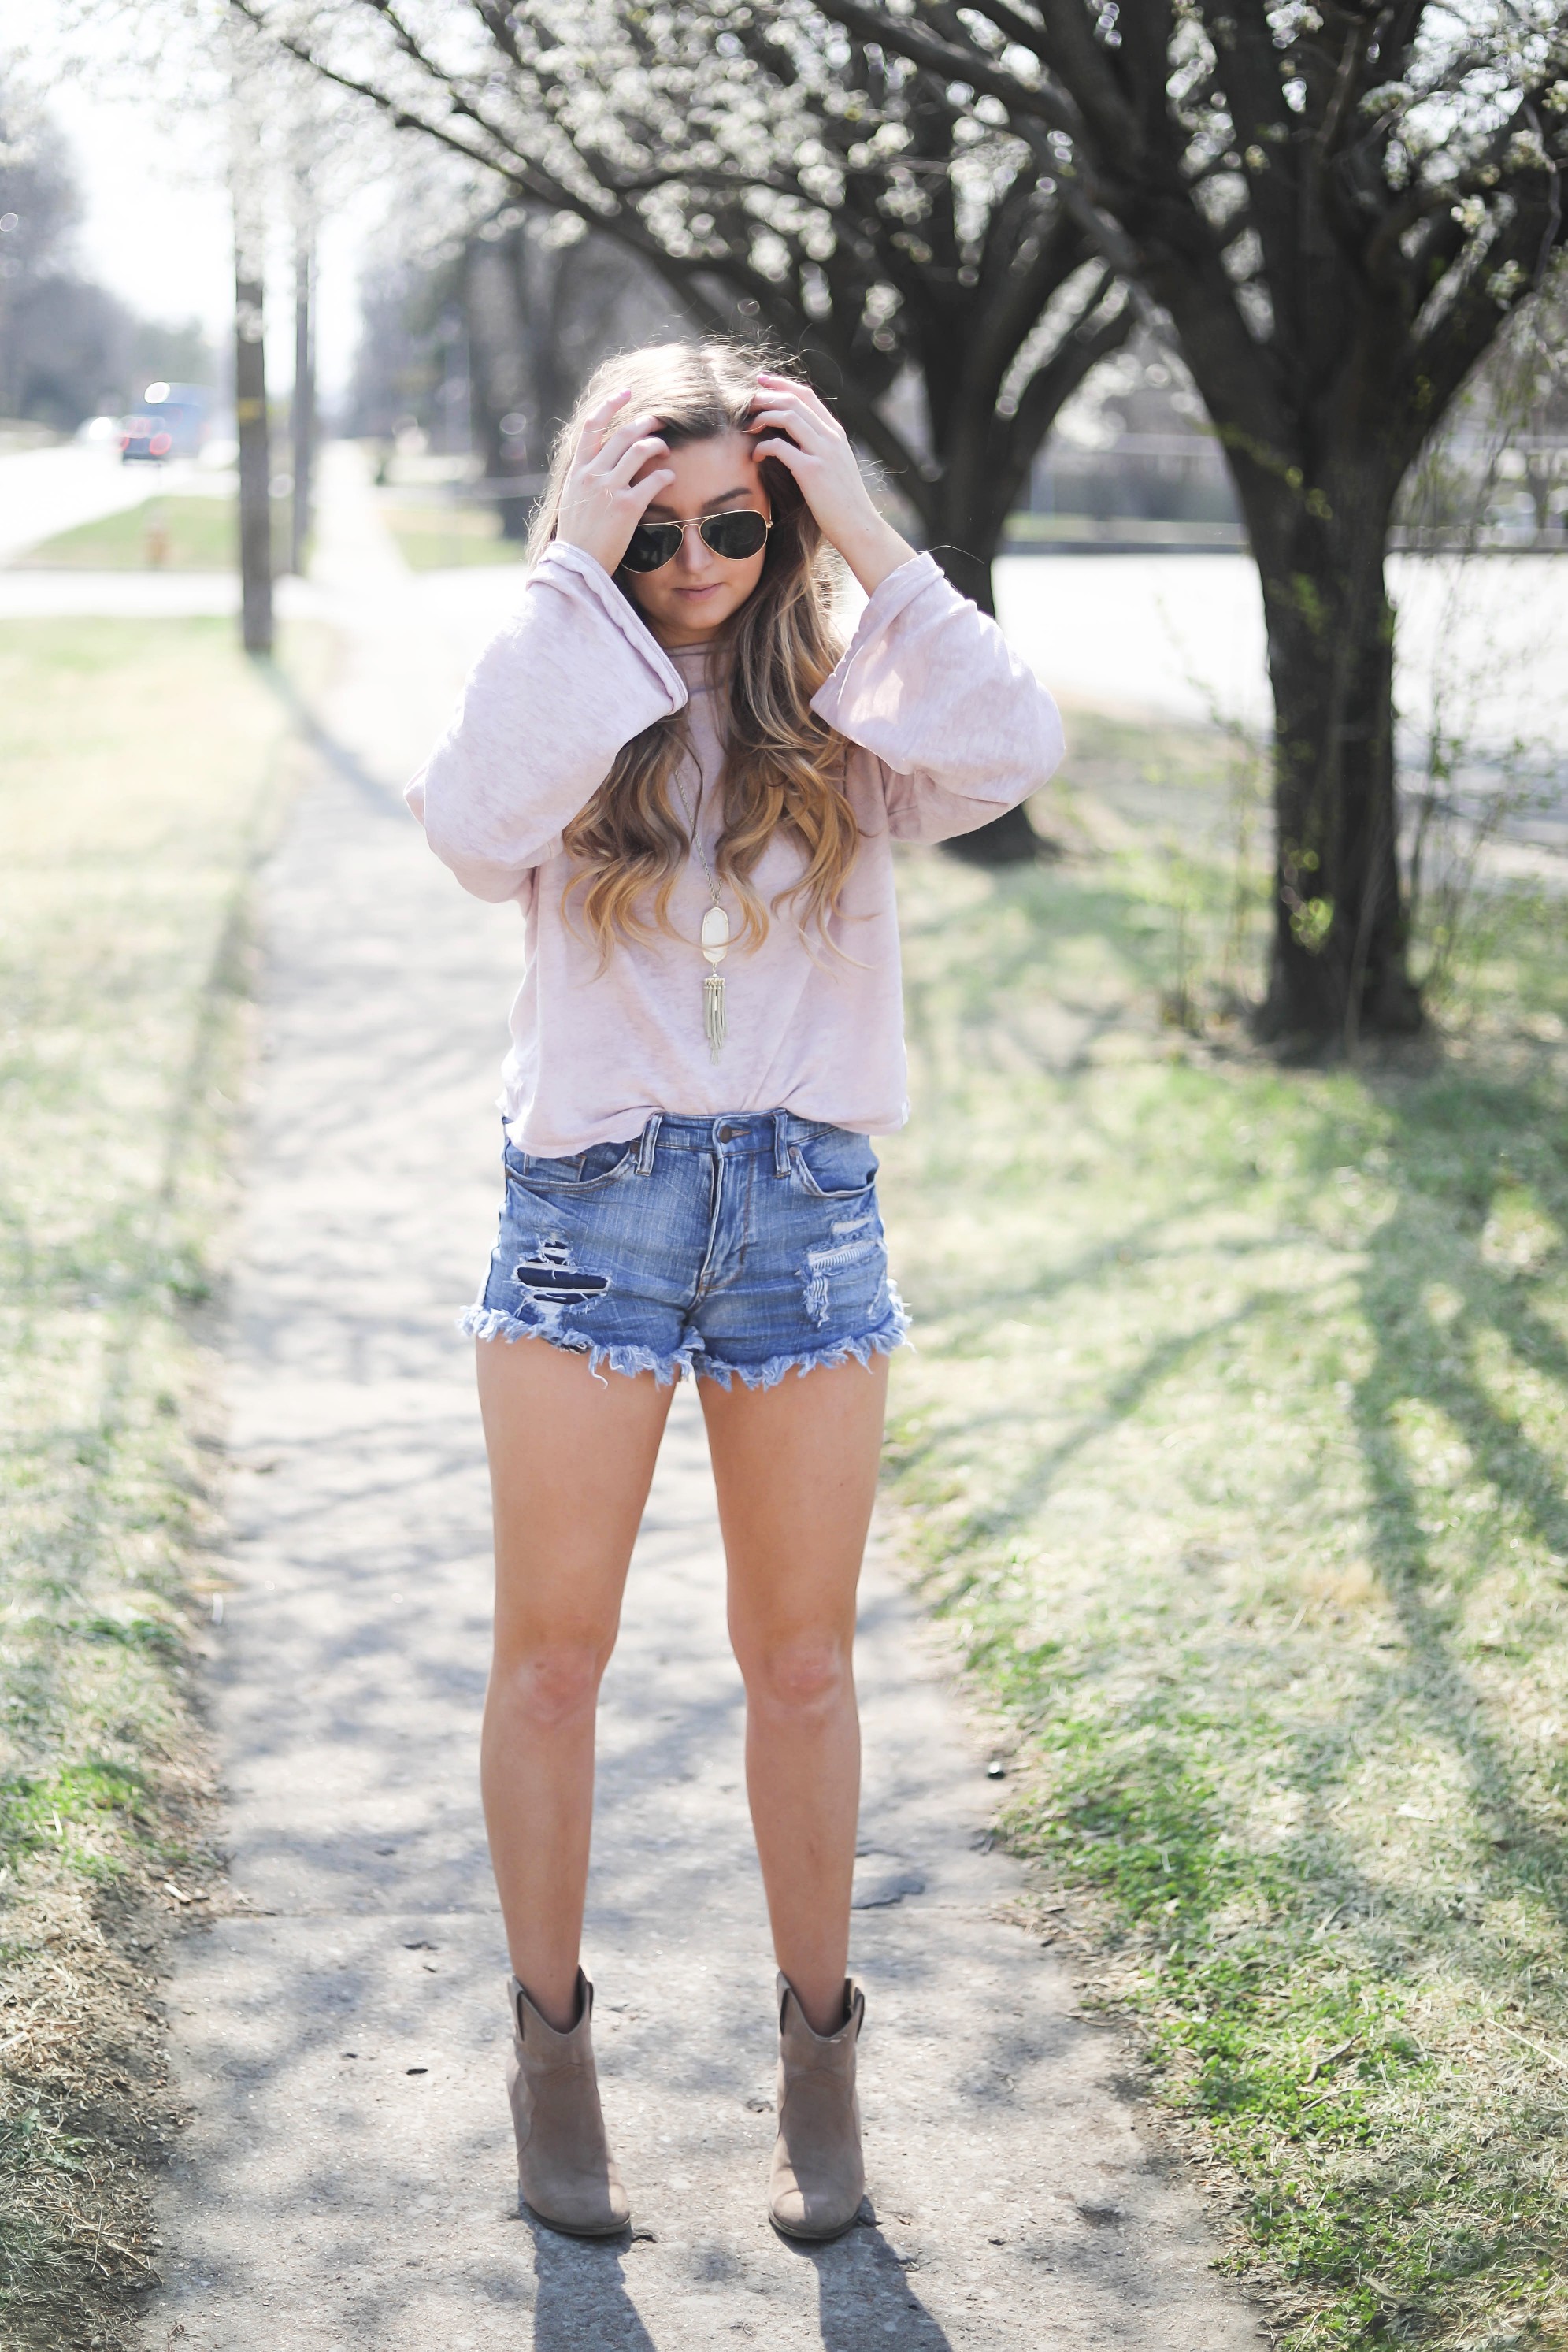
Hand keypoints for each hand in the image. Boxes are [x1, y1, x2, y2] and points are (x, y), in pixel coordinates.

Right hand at [554, 390, 674, 573]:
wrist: (576, 564)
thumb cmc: (577, 536)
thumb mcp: (572, 499)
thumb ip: (584, 477)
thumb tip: (596, 462)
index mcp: (578, 470)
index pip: (591, 425)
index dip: (610, 404)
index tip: (626, 393)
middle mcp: (592, 473)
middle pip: (623, 433)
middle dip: (646, 422)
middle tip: (659, 421)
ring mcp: (609, 488)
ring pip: (640, 450)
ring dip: (658, 446)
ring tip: (666, 451)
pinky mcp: (627, 506)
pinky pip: (654, 480)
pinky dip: (665, 475)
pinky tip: (670, 477)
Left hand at [748, 372, 916, 594]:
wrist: (860, 527)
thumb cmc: (843, 504)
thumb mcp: (836, 467)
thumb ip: (820, 449)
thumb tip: (796, 442)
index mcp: (835, 433)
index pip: (806, 395)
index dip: (781, 384)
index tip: (761, 382)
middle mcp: (831, 437)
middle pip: (793, 399)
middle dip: (766, 395)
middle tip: (745, 401)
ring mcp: (823, 452)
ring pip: (787, 416)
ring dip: (762, 416)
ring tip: (747, 426)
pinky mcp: (812, 471)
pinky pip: (780, 447)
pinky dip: (763, 446)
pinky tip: (755, 456)